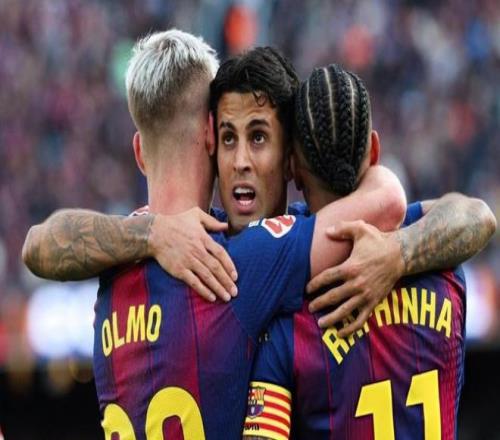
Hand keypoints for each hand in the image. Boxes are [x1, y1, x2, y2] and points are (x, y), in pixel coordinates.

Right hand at [148, 207, 237, 302]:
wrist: (155, 232)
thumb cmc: (176, 222)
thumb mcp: (195, 215)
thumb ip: (212, 221)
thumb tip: (226, 226)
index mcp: (203, 239)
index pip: (221, 254)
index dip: (230, 266)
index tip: (235, 276)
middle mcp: (198, 251)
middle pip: (216, 268)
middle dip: (227, 281)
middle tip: (235, 292)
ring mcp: (188, 261)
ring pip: (207, 277)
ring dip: (218, 288)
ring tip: (226, 297)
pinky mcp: (179, 269)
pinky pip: (194, 282)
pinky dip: (203, 290)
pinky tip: (211, 297)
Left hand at [307, 220, 403, 335]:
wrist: (401, 254)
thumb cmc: (379, 240)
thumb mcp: (361, 229)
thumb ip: (342, 229)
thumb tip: (326, 231)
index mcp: (350, 267)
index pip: (326, 278)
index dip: (314, 284)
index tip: (307, 289)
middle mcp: (356, 283)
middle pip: (332, 297)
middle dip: (319, 303)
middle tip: (310, 308)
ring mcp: (365, 295)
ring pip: (345, 311)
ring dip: (331, 319)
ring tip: (321, 324)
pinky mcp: (374, 302)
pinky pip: (361, 318)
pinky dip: (351, 328)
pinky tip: (341, 333)